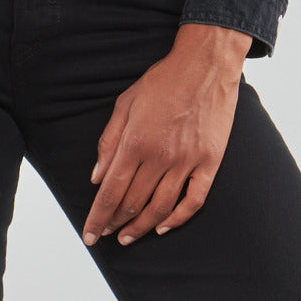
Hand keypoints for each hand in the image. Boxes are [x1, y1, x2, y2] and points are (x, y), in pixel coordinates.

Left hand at [82, 23, 251, 246]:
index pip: (110, 192)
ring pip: (160, 207)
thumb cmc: (163, 80)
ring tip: (128, 237)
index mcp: (135, 141)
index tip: (90, 235)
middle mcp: (160, 156)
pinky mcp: (210, 161)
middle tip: (107, 234)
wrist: (205, 64)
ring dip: (141, 227)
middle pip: (133, 203)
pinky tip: (163, 226)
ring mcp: (187, 161)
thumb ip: (109, 141)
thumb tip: (96, 177)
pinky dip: (178, 218)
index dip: (97, 218)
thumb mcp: (126, 103)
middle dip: (115, 223)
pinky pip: (194, 200)